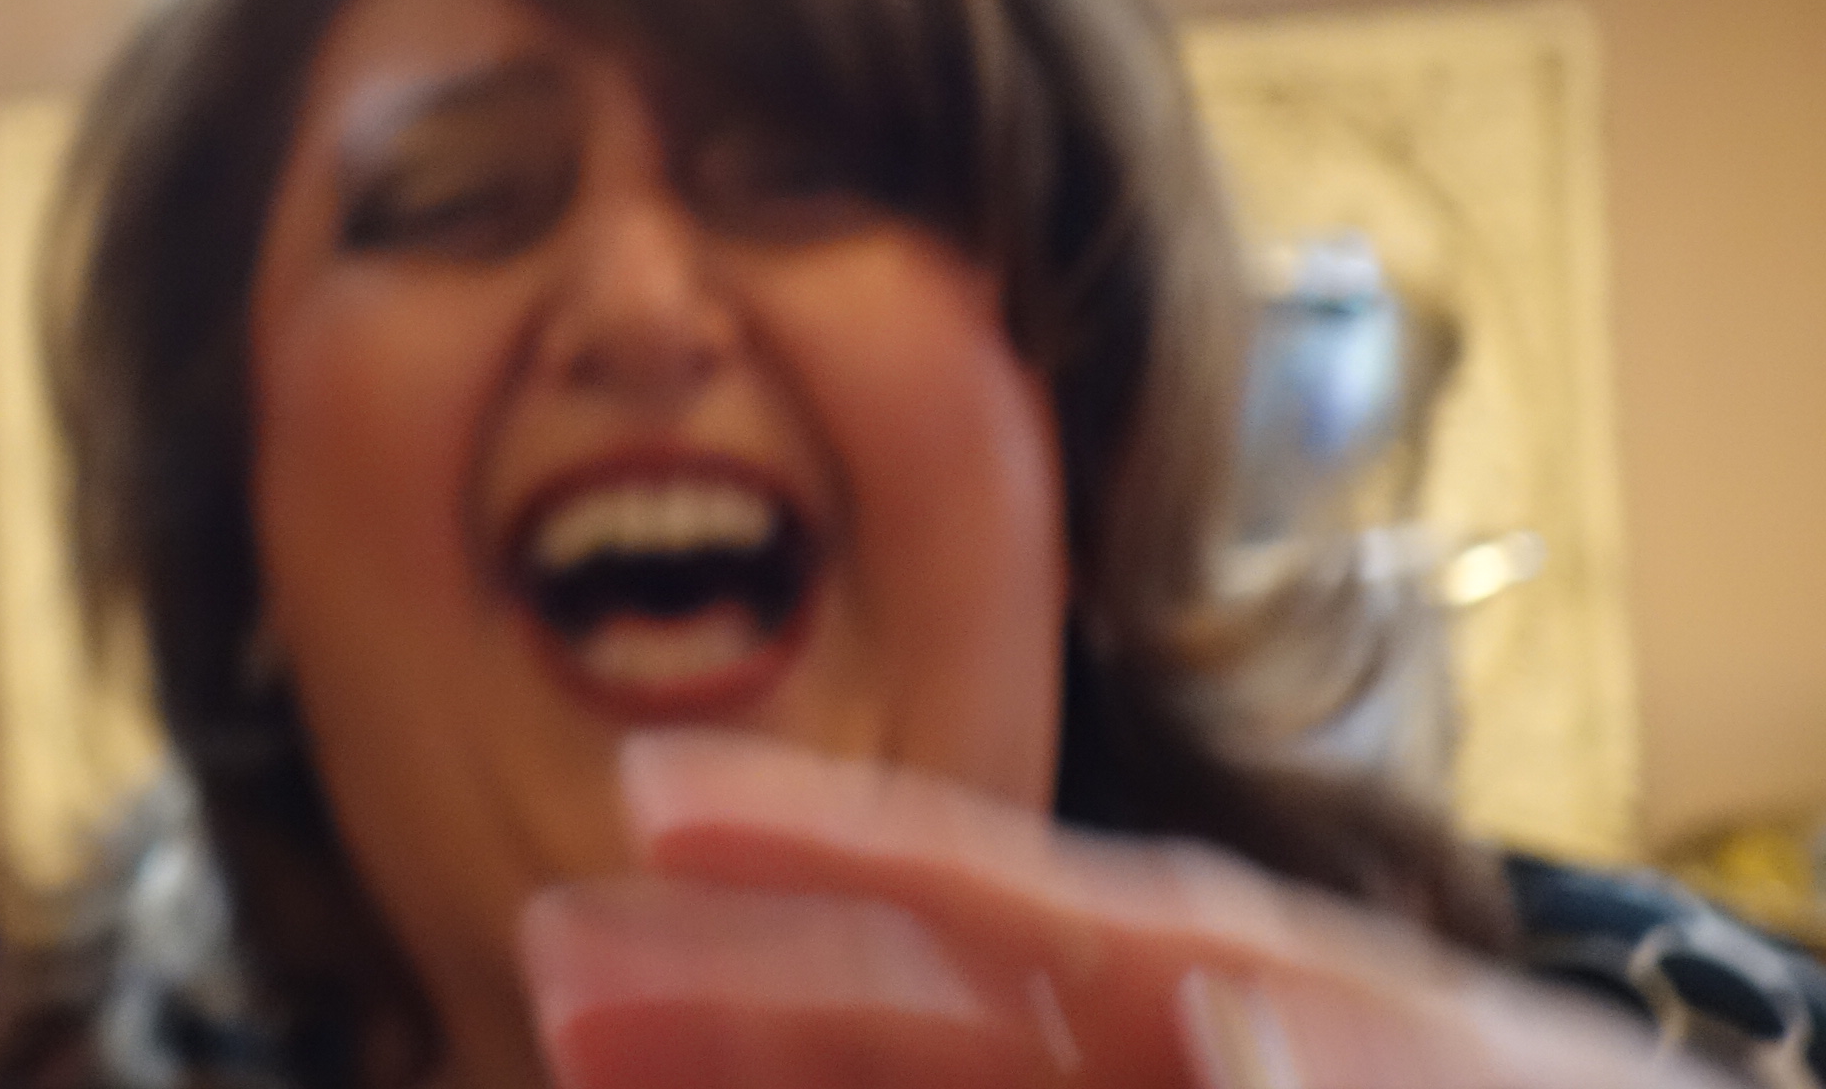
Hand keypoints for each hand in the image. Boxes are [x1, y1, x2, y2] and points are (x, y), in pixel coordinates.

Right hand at [521, 731, 1718, 1087]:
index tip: (653, 799)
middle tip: (545, 963)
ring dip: (743, 1074)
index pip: (990, 890)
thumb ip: (1315, 1059)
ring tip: (580, 1059)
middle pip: (897, 1006)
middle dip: (718, 981)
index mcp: (1235, 975)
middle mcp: (1152, 1051)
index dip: (814, 835)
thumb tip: (1197, 1023)